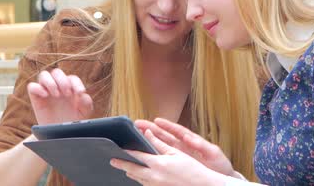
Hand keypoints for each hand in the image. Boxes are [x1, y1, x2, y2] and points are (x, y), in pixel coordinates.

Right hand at [27, 68, 92, 124]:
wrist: (59, 134)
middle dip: (63, 81)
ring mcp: (46, 91)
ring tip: (57, 95)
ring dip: (51, 82)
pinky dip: (38, 88)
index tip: (80, 93)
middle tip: (67, 94)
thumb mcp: (84, 113)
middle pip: (57, 72)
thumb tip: (84, 95)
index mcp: (70, 87)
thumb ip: (87, 104)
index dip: (76, 83)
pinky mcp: (36, 97)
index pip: (72, 78)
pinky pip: (32, 86)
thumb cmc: (72, 121)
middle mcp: (57, 86)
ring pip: (44, 75)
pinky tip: (45, 95)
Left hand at [110, 129, 227, 185]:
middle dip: (122, 165)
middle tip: (113, 161)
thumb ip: (159, 143)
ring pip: (139, 179)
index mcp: (157, 164)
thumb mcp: (175, 153)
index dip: (127, 151)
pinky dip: (142, 180)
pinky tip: (141, 177)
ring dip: (131, 173)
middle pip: (133, 170)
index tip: (119, 149)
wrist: (201, 185)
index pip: (137, 156)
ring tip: (126, 169)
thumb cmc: (191, 168)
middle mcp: (153, 176)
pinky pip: (146, 185)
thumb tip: (147, 132)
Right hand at [135, 118, 234, 176]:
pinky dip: (154, 153)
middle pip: (165, 135)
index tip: (156, 120)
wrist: (221, 179)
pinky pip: (164, 157)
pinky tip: (144, 153)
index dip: (166, 125)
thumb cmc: (219, 165)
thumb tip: (191, 139)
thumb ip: (202, 145)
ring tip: (137, 133)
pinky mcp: (178, 163)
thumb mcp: (213, 153)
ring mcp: (179, 155)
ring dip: (150, 138)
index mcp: (192, 142)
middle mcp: (183, 147)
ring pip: (161, 144)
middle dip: (152, 129)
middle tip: (138, 124)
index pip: (177, 131)